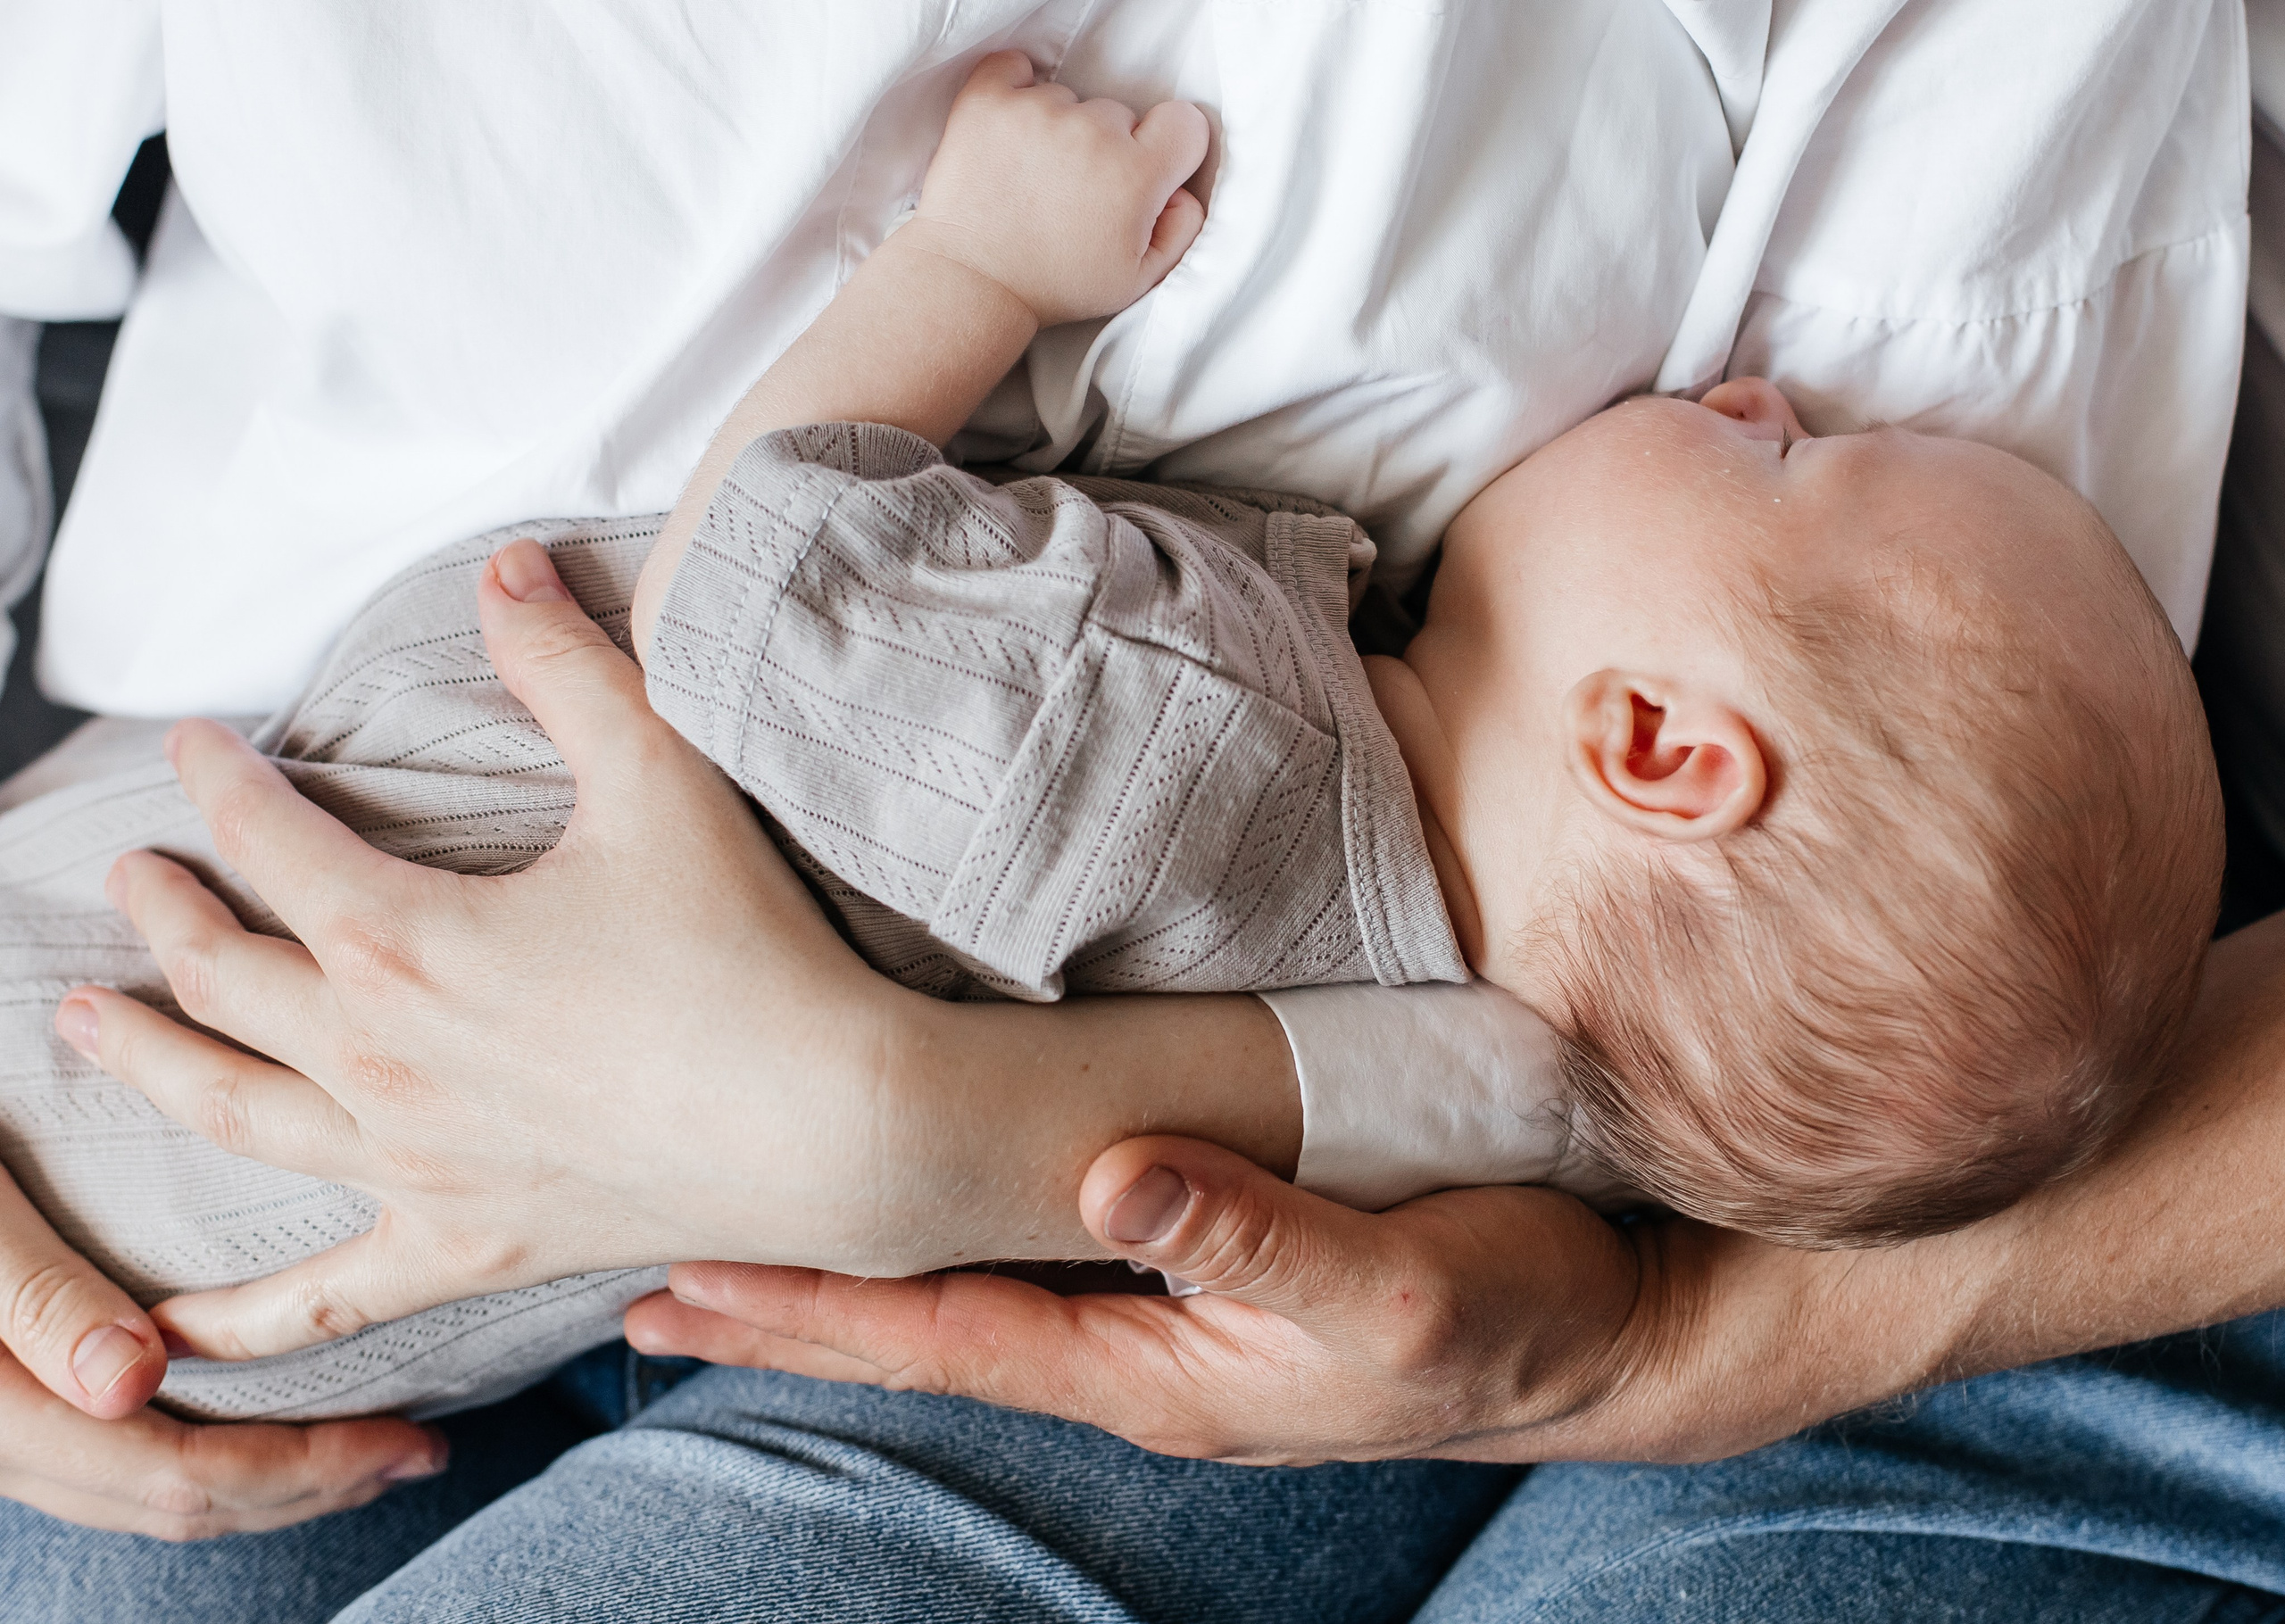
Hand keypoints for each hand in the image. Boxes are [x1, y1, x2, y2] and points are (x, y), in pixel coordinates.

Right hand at [0, 1163, 438, 1535]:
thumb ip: (33, 1296)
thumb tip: (129, 1383)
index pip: (169, 1477)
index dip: (299, 1474)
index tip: (407, 1445)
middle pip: (171, 1501)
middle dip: (304, 1488)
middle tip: (416, 1454)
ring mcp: (3, 1413)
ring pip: (146, 1486)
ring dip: (266, 1476)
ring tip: (367, 1444)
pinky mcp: (14, 1382)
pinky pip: (120, 1448)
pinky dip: (208, 1442)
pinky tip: (266, 1410)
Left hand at [58, 542, 937, 1360]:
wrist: (833, 1121)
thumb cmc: (749, 949)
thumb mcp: (660, 777)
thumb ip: (566, 665)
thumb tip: (499, 565)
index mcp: (405, 939)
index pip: (269, 840)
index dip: (219, 781)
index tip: (195, 743)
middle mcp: (378, 1058)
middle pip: (223, 977)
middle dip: (166, 913)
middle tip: (131, 877)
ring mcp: (411, 1167)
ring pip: (230, 1112)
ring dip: (147, 1061)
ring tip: (89, 1026)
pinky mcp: (464, 1246)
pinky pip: (323, 1299)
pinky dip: (237, 1323)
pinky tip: (169, 1337)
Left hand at [626, 901, 2284, 1465]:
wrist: (1606, 1328)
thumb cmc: (1505, 1314)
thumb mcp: (1395, 1292)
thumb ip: (1254, 1241)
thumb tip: (1107, 1182)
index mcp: (1151, 1364)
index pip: (940, 1337)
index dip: (809, 1315)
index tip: (679, 1289)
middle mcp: (1130, 1343)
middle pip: (921, 1319)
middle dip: (789, 1300)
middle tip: (645, 1267)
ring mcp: (1161, 1309)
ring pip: (969, 1281)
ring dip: (854, 1262)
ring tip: (740, 1230)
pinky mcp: (1201, 1261)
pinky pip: (1041, 1246)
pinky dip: (956, 1222)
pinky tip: (924, 1184)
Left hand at [903, 50, 1208, 327]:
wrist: (971, 283)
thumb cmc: (1055, 285)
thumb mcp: (1138, 279)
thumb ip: (1182, 228)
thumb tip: (1182, 189)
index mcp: (1136, 175)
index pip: (1184, 122)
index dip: (1168, 149)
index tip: (1142, 172)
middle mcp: (1092, 133)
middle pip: (1120, 114)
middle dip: (1106, 148)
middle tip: (1073, 194)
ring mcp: (1037, 111)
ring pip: (1068, 99)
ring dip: (1057, 129)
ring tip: (1033, 179)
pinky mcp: (989, 101)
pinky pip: (1013, 68)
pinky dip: (1014, 90)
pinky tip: (1012, 134)